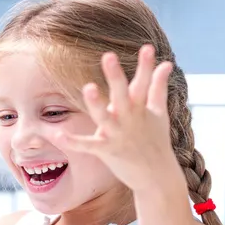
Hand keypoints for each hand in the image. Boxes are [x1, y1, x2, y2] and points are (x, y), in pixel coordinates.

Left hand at [56, 44, 180, 192]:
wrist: (157, 176)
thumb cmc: (156, 141)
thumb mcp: (159, 113)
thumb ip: (158, 87)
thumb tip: (167, 64)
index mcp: (141, 109)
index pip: (144, 83)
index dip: (146, 66)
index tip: (147, 47)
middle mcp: (130, 120)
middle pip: (122, 95)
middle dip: (115, 76)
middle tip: (108, 56)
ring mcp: (118, 136)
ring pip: (104, 118)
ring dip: (96, 104)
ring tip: (88, 88)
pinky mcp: (106, 151)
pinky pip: (86, 145)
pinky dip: (72, 141)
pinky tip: (57, 134)